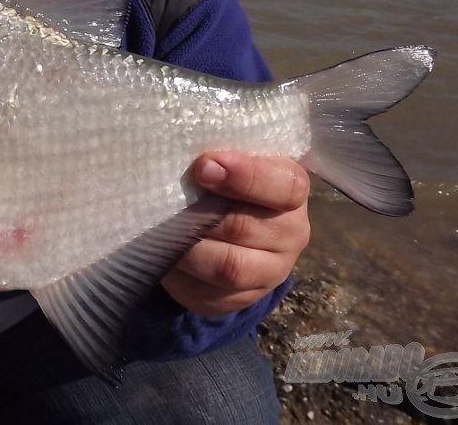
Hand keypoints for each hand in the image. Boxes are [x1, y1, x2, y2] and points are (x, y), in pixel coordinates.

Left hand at [161, 151, 310, 315]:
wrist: (230, 229)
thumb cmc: (229, 181)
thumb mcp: (231, 161)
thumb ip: (220, 159)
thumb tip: (189, 158)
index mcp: (292, 189)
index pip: (285, 186)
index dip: (245, 176)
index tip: (204, 167)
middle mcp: (291, 233)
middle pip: (245, 227)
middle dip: (202, 215)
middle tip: (171, 202)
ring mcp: (270, 271)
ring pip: (229, 267)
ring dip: (189, 248)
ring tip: (166, 230)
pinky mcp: (242, 298)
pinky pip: (210, 293)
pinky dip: (182, 276)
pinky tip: (167, 257)